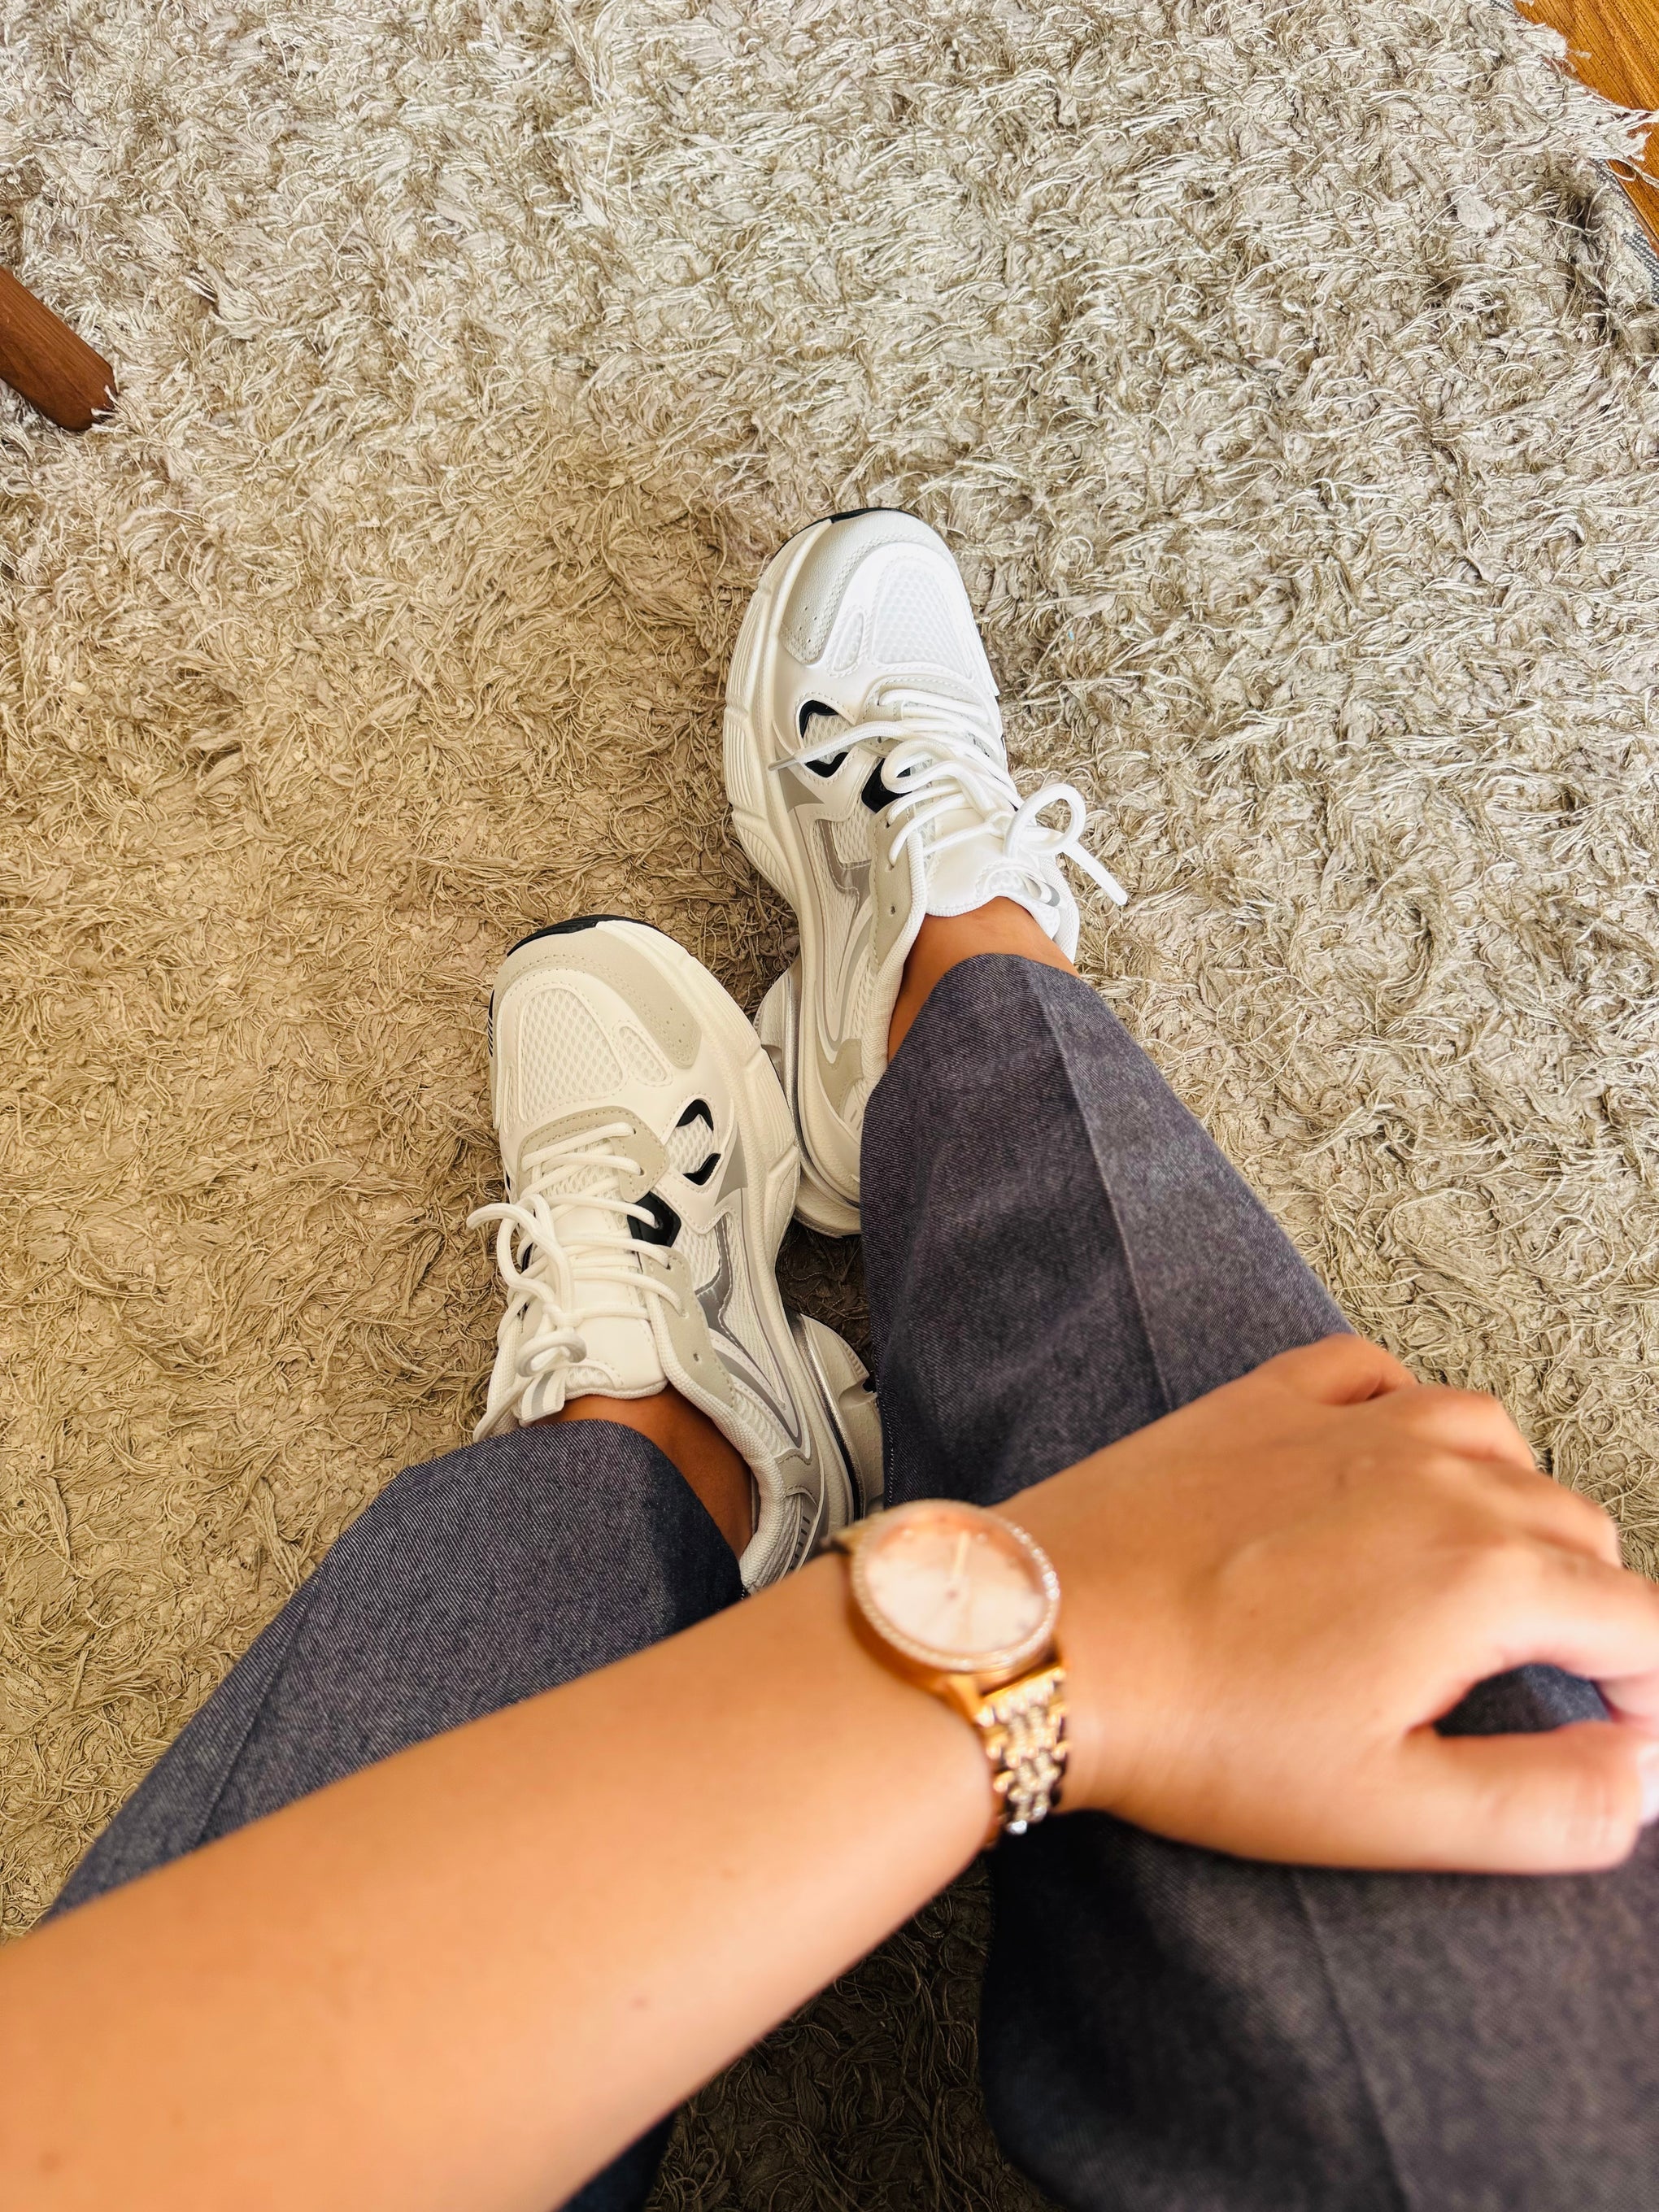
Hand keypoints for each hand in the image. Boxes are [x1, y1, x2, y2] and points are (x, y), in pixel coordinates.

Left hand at [1009, 1336, 1658, 1872]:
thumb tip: (1643, 1777)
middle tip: (1551, 1682)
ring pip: (1495, 1439)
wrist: (1048, 1639)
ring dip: (1513, 1507)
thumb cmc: (1201, 1729)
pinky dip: (1413, 1415)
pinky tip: (1392, 1466)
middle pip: (1576, 1530)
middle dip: (1587, 1609)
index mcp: (1483, 1574)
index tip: (1628, 1736)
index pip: (1638, 1623)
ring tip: (1478, 1580)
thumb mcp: (1394, 1809)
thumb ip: (1550, 1805)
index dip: (1652, 1692)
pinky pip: (1381, 1372)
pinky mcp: (1265, 1398)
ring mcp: (1347, 1421)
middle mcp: (1434, 1473)